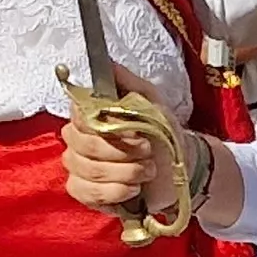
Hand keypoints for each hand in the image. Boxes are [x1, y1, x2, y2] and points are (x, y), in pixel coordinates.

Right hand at [61, 64, 185, 216]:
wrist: (179, 169)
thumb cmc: (163, 134)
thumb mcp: (152, 102)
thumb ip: (128, 83)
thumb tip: (107, 63)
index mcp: (89, 115)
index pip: (80, 116)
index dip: (109, 127)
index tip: (136, 131)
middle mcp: (77, 140)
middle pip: (84, 147)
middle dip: (124, 153)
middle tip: (147, 152)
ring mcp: (78, 167)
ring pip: (89, 171)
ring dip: (126, 173)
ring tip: (146, 171)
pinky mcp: (83, 192)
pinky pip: (88, 193)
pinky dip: (116, 192)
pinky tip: (132, 189)